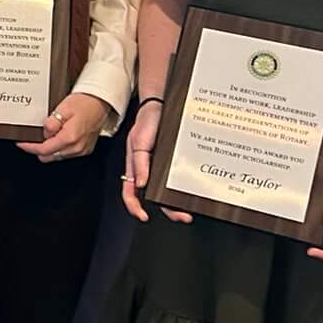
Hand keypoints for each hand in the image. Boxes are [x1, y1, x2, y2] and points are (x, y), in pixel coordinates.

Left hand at [18, 92, 109, 161]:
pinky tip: (57, 136)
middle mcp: (76, 147)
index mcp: (70, 138)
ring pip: (57, 156)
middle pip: (49, 156)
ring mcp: (82, 150)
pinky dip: (59, 147)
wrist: (102, 102)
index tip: (21, 143)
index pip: (44, 150)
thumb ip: (51, 123)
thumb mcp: (63, 108)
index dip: (29, 147)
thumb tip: (44, 132)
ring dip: (49, 148)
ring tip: (47, 134)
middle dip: (38, 149)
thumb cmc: (85, 103)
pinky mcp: (85, 149)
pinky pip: (66, 153)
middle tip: (31, 137)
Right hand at [120, 98, 187, 223]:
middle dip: (168, 210)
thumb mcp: (138, 141)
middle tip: (183, 216)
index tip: (144, 217)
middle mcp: (149, 170)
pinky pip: (178, 179)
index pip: (130, 192)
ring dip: (178, 202)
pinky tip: (193, 192)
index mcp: (135, 168)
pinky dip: (184, 188)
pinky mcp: (175, 162)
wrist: (163, 105)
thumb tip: (141, 185)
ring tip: (190, 208)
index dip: (134, 207)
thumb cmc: (146, 122)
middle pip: (154, 196)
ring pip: (168, 191)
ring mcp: (162, 167)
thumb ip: (139, 163)